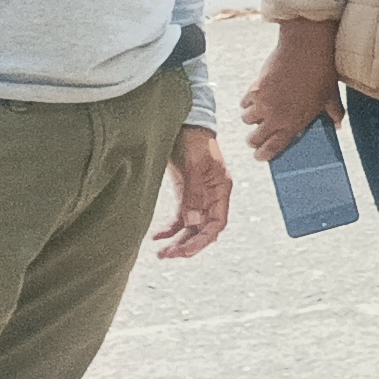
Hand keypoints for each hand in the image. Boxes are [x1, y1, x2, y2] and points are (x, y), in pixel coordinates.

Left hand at [153, 126, 231, 259]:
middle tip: (168, 256)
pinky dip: (170, 228)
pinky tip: (157, 236)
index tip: (184, 251)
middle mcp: (212, 196)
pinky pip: (179, 217)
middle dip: (187, 245)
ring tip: (161, 253)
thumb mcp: (195, 166)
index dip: (203, 240)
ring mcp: (198, 195)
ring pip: (190, 226)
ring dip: (178, 240)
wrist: (183, 123)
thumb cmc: (194, 140)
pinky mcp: (185, 192)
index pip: (217, 224)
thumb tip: (193, 223)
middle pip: (203, 229)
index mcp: (221, 189)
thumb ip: (194, 194)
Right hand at [240, 19, 344, 162]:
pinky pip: (244, 102)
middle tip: (256, 138)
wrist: (305, 48)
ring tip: (258, 114)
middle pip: (254, 138)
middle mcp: (275, 117)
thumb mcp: (331, 97)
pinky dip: (248, 102)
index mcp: (293, 124)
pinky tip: (255, 98)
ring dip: (251, 119)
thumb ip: (334, 114)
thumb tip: (339, 125)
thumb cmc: (322, 73)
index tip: (259, 156)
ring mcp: (263, 103)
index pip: (273, 147)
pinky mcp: (255, 88)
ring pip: (247, 119)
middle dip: (254, 140)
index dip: (264, 155)